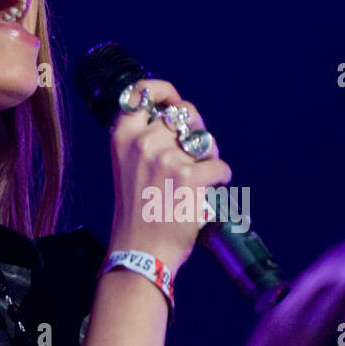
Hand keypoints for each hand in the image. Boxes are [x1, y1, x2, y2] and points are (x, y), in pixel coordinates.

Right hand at [106, 79, 232, 272]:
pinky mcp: (189, 178)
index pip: (141, 92)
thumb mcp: (126, 168)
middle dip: (196, 130)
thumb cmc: (137, 214)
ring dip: (210, 155)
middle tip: (195, 153)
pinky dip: (222, 178)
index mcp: (122, 137)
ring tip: (202, 176)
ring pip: (205, 140)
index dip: (164, 91)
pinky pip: (219, 166)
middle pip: (184, 114)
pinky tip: (212, 190)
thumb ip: (144, 141)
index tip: (174, 102)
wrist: (139, 254)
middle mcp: (142, 142)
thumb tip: (176, 119)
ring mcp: (166, 159)